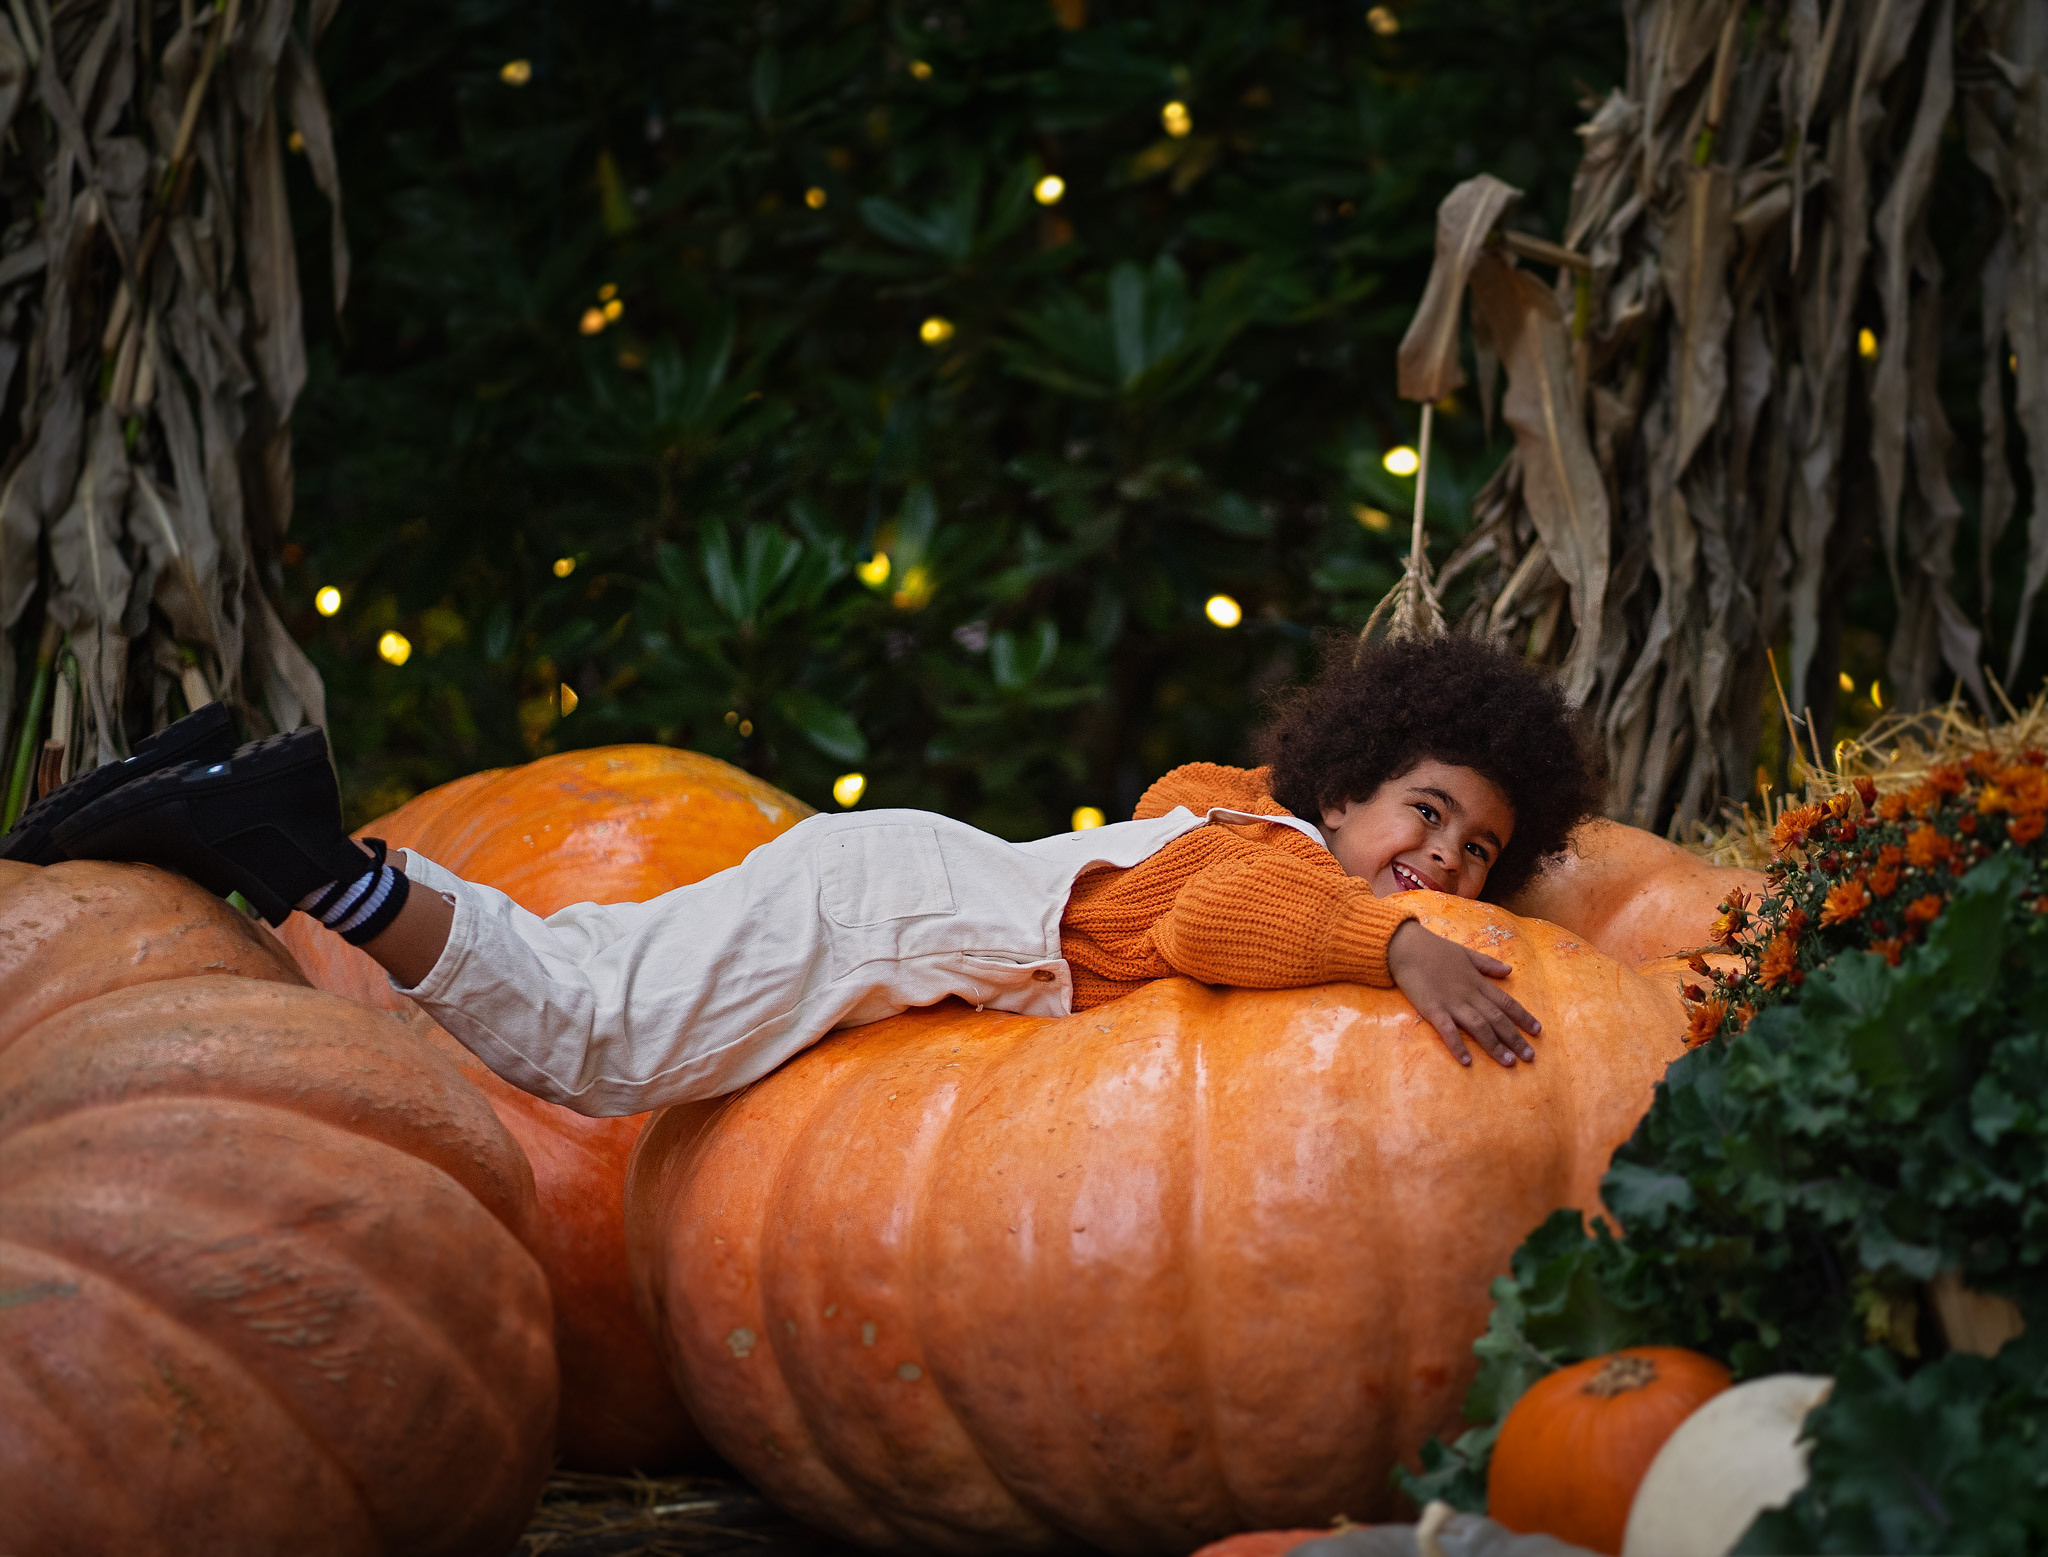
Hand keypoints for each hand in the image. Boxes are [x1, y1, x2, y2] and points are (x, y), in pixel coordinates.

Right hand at [1386, 919, 1539, 1067]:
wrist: (1406, 946)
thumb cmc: (1435, 949)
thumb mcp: (1466, 953)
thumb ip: (1487, 964)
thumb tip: (1510, 971)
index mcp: (1478, 982)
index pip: (1506, 1002)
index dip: (1523, 1017)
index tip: (1537, 1031)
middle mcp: (1469, 994)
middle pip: (1497, 1018)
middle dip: (1515, 1038)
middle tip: (1529, 1056)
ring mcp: (1451, 1002)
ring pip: (1479, 1026)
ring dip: (1494, 1045)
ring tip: (1508, 1062)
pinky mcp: (1432, 1009)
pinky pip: (1448, 1030)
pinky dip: (1458, 1045)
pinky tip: (1466, 1061)